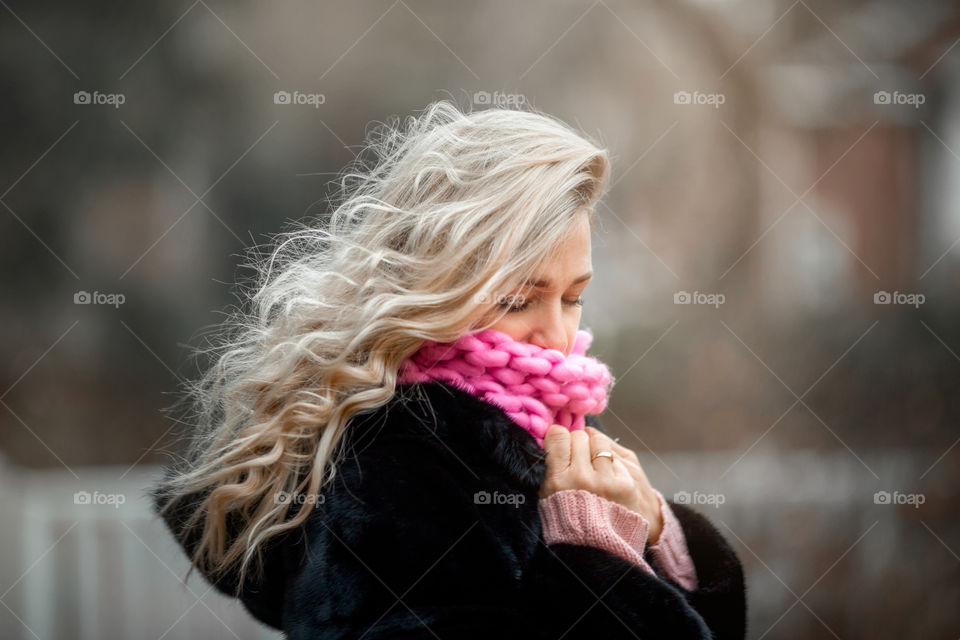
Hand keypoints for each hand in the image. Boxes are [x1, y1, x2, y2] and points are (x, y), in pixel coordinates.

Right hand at [539, 424, 663, 543]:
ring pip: (599, 442)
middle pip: (579, 437)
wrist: (598, 547)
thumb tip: (554, 433)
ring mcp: (606, 481)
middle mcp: (581, 478)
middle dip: (577, 443)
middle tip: (578, 457)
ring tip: (593, 464)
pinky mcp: (625, 484)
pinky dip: (611, 463)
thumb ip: (550, 465)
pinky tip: (607, 476)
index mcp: (558, 481)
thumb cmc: (568, 518)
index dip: (559, 436)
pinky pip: (616, 456)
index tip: (560, 441)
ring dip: (595, 449)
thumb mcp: (548, 495)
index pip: (558, 436)